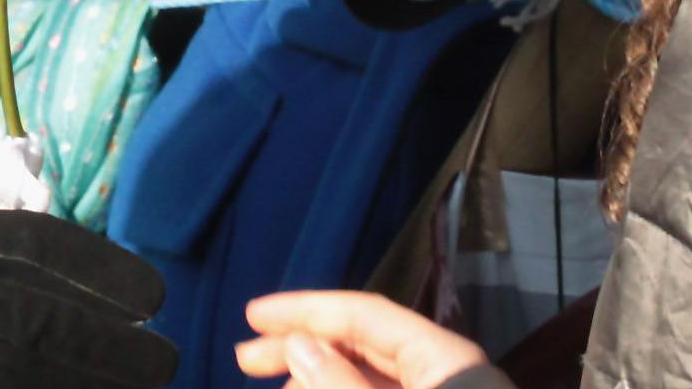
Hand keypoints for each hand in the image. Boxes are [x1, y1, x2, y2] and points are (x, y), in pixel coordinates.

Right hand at [235, 291, 503, 388]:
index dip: (305, 309)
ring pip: (370, 378)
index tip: (252, 316)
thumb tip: (300, 344)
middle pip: (364, 344)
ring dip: (318, 378)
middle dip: (303, 348)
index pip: (365, 313)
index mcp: (446, 358)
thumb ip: (342, 384)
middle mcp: (445, 372)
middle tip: (245, 359)